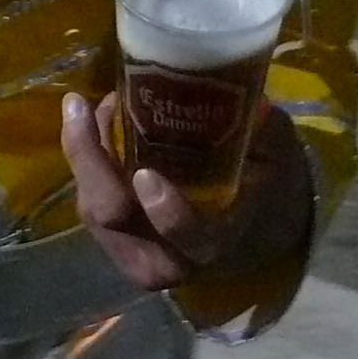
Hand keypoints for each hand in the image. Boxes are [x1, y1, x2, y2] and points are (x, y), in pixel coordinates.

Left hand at [61, 91, 313, 289]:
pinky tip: (88, 120)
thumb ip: (263, 132)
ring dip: (84, 152)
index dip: (167, 213)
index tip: (146, 176)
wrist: (251, 227)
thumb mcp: (276, 154)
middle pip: (114, 217)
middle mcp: (168, 258)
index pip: (188, 237)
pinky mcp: (113, 237)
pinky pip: (89, 198)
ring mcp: (134, 250)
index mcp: (215, 242)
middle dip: (91, 162)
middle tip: (81, 107)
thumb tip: (253, 100)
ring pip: (93, 206)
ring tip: (86, 104)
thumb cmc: (264, 183)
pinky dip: (84, 159)